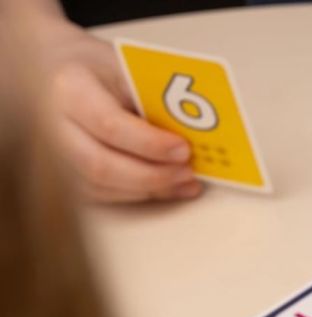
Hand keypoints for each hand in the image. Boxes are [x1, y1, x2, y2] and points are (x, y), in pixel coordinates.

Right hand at [40, 20, 201, 201]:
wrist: (62, 74)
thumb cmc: (97, 69)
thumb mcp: (127, 68)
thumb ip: (156, 97)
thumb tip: (198, 129)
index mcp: (70, 90)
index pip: (109, 124)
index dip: (149, 143)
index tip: (183, 148)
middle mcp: (55, 126)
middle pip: (101, 165)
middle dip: (153, 174)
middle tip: (189, 170)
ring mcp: (57, 155)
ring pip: (104, 186)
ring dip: (152, 188)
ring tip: (187, 179)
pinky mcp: (68, 175)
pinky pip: (106, 195)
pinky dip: (144, 194)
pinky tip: (173, 187)